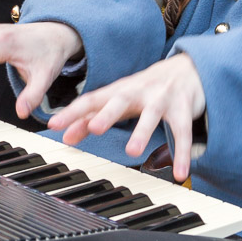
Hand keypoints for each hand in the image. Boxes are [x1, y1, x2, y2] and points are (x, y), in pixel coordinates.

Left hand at [47, 54, 205, 182]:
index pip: (93, 99)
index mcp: (120, 90)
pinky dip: (182, 152)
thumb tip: (66, 136)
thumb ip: (92, 117)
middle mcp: (139, 91)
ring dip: (142, 131)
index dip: (73, 111)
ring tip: (133, 152)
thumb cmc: (146, 88)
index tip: (54, 124)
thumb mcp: (119, 99)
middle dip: (108, 113)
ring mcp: (162, 98)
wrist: (188, 67)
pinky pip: (183, 132)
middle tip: (94, 127)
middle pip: (121, 100)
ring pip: (152, 114)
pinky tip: (179, 173)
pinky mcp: (183, 108)